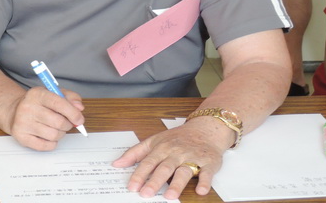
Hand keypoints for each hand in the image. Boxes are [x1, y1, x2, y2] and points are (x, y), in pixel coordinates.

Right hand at [4, 87, 84, 150]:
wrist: (14, 111)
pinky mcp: (21, 137)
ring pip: (54, 135)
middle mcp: (28, 107)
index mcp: (37, 94)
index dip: (73, 113)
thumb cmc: (38, 103)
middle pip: (58, 122)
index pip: (59, 103)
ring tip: (55, 128)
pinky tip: (47, 136)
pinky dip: (51, 143)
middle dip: (67, 125)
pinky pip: (45, 146)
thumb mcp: (53, 93)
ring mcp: (23, 123)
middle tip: (66, 123)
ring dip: (60, 134)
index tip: (79, 119)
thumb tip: (79, 108)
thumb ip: (69, 97)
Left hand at [112, 118, 232, 198]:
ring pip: (184, 171)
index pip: (148, 162)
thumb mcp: (154, 141)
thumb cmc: (177, 138)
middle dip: (154, 181)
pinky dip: (205, 182)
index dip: (139, 175)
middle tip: (146, 194)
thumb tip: (116, 164)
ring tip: (169, 196)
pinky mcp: (209, 162)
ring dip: (177, 184)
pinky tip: (200, 191)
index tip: (132, 186)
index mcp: (162, 148)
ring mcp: (193, 157)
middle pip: (164, 168)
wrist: (205, 129)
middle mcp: (176, 153)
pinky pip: (207, 173)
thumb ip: (135, 153)